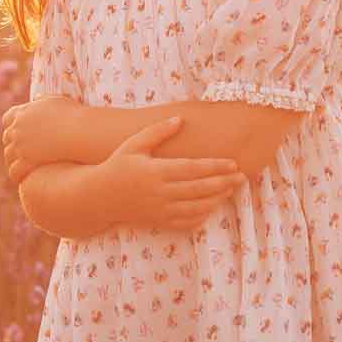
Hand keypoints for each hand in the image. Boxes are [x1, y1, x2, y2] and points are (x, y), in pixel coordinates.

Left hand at [0, 94, 84, 188]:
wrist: (79, 131)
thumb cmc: (73, 115)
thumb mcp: (56, 100)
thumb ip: (43, 99)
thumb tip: (36, 98)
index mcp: (24, 112)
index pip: (8, 118)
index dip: (11, 125)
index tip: (18, 132)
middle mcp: (18, 127)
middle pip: (7, 138)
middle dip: (12, 144)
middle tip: (20, 153)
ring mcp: (21, 144)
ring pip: (8, 156)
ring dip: (14, 161)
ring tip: (21, 169)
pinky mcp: (26, 160)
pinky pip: (14, 171)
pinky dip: (17, 175)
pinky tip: (23, 180)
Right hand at [99, 115, 244, 231]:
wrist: (98, 197)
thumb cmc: (117, 166)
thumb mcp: (133, 144)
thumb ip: (157, 132)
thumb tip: (180, 120)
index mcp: (156, 171)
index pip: (194, 169)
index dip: (216, 167)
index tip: (233, 163)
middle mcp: (160, 193)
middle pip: (200, 189)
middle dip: (224, 183)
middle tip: (242, 177)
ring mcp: (161, 210)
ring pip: (197, 207)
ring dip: (217, 199)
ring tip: (231, 189)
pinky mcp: (159, 222)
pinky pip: (186, 222)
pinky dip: (202, 215)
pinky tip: (212, 206)